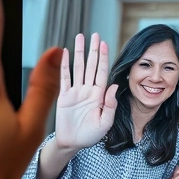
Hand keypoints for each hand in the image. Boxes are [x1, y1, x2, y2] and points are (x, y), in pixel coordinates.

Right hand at [53, 33, 118, 150]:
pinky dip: (64, 65)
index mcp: (99, 95)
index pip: (102, 72)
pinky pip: (64, 77)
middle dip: (93, 50)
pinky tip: (64, 52)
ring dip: (79, 52)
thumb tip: (114, 86)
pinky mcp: (63, 96)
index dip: (104, 58)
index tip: (104, 44)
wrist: (73, 144)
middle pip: (91, 65)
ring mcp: (75, 92)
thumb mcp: (105, 123)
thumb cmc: (91, 136)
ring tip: (79, 37)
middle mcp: (88, 90)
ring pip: (78, 68)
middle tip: (94, 35)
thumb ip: (110, 105)